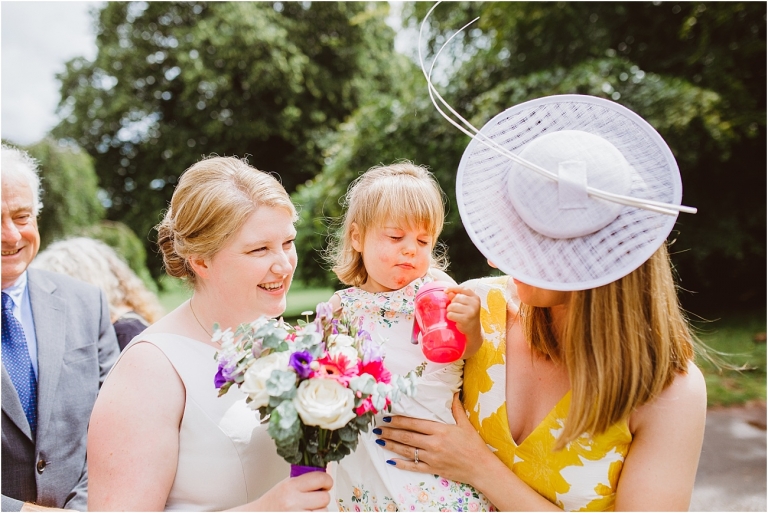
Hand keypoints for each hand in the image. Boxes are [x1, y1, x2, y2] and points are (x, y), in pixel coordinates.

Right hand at [248, 472, 332, 511]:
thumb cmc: (273, 502)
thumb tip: (323, 473)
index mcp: (290, 486)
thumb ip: (303, 479)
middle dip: (322, 498)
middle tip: (315, 498)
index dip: (327, 481)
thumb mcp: (285, 485)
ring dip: (319, 510)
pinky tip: (306, 512)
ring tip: (308, 509)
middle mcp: (293, 501)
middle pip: (325, 497)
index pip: (320, 478)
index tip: (326, 483)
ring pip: (324, 511)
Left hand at [375, 393, 493, 485]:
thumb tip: (453, 393)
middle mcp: (433, 444)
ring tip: (380, 441)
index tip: (387, 418)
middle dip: (390, 432)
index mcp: (440, 430)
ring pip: (407, 450)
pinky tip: (391, 460)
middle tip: (377, 429)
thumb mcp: (465, 424)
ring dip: (392, 445)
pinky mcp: (432, 469)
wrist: (481, 468)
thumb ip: (456, 408)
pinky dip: (401, 464)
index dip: (399, 421)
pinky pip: (413, 467)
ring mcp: (431, 458)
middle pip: (407, 436)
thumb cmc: (474, 445)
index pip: (414, 423)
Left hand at [444, 285, 481, 357]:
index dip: (453, 289)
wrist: (473, 330)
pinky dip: (450, 317)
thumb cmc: (468, 315)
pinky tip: (455, 319)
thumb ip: (457, 297)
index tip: (446, 291)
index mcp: (475, 298)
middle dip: (452, 304)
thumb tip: (448, 292)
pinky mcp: (466, 319)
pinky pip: (450, 314)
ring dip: (450, 311)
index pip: (463, 289)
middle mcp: (475, 303)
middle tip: (456, 310)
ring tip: (456, 315)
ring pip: (452, 306)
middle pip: (456, 298)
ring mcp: (471, 311)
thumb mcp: (465, 305)